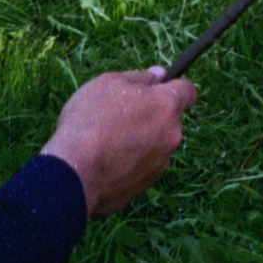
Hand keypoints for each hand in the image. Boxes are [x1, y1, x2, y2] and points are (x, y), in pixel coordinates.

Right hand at [40, 68, 197, 217]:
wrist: (73, 174)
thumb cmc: (91, 121)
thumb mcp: (110, 83)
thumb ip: (140, 77)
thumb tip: (160, 75)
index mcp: (168, 106)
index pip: (188, 91)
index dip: (173, 87)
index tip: (156, 88)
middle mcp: (172, 136)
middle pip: (168, 120)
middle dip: (150, 116)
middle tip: (119, 116)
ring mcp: (159, 164)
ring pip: (154, 146)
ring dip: (139, 141)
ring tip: (106, 142)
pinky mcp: (144, 187)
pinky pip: (139, 168)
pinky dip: (127, 164)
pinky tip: (102, 162)